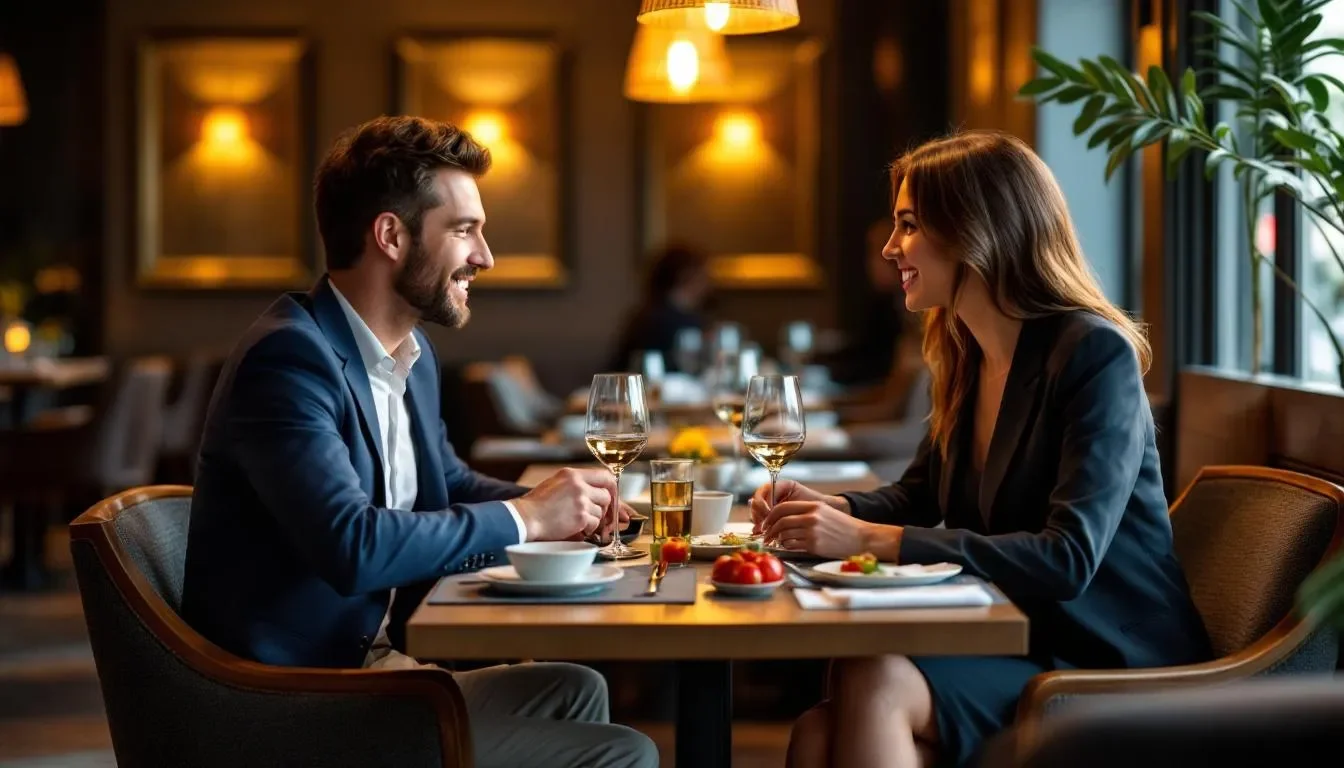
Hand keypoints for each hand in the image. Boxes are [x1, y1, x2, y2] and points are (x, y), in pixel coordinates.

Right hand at [511, 468, 617, 541]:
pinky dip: (589, 529)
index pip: (604, 476)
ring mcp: (580, 500)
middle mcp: (578, 484)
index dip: (611, 488)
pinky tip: (577, 529)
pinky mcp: (581, 516)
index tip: (611, 497)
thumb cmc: (536, 505)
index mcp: (572, 474)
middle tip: (598, 515)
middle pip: (607, 494)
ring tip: (579, 522)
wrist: (524, 518)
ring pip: (601, 511)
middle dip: (605, 507)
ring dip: (594, 520)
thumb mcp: (556, 484)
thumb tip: (598, 493)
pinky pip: (595, 523)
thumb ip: (576, 485)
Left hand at [760, 500, 879, 559]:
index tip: (766, 523)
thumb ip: (805, 512)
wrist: (861, 538)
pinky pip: (792, 545)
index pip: (783, 508)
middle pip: (781, 521)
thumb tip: (782, 518)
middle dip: (770, 529)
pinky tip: (789, 546)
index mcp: (813, 506)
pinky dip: (787, 546)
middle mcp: (811, 517)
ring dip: (778, 539)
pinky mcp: (814, 545)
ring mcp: (812, 532)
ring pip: (785, 534)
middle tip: (766, 535)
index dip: (770, 516)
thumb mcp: (824, 512)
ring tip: (778, 542)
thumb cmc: (842, 526)